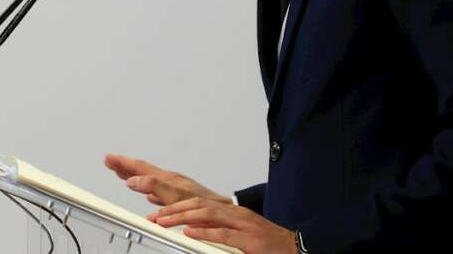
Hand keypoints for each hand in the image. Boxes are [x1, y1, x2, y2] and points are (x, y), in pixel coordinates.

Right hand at [103, 153, 231, 207]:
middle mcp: (169, 180)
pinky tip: (146, 193)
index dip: (123, 163)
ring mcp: (174, 188)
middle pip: (142, 170)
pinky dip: (147, 189)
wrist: (221, 211)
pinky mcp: (178, 198)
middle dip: (124, 165)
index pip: (140, 166)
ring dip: (133, 175)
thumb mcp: (175, 194)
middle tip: (109, 161)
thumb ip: (155, 186)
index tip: (109, 158)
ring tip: (121, 173)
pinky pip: (157, 190)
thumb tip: (133, 180)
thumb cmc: (203, 204)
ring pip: (148, 179)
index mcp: (166, 178)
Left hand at [153, 197, 297, 253]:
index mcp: (232, 213)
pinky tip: (190, 233)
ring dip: (183, 217)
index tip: (159, 212)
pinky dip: (205, 232)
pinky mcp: (251, 240)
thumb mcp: (239, 236)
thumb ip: (219, 232)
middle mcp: (237, 214)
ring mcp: (245, 225)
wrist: (296, 248)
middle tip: (156, 217)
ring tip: (165, 221)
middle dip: (175, 210)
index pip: (200, 204)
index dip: (178, 207)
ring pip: (208, 214)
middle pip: (199, 205)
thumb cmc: (268, 245)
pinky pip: (225, 234)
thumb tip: (194, 233)